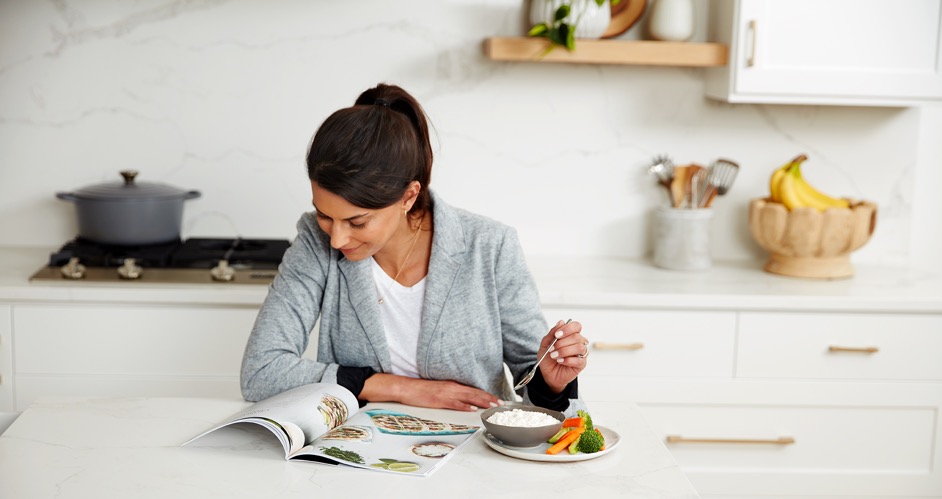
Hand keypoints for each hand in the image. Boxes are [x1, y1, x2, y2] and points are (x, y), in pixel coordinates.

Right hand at [361, 373, 499, 411]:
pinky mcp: (439, 400)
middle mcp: (452, 387)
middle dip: (488, 398)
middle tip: (501, 403)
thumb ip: (453, 392)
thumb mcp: (441, 389)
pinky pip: (454, 403)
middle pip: (474, 392)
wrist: (407, 388)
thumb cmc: (422, 390)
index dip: (486, 394)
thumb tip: (466, 400)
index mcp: (453, 384)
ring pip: (468, 397)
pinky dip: (464, 406)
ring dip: (481, 401)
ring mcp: (446, 393)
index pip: (473, 389)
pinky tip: (472, 409)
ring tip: (492, 406)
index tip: (497, 399)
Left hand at [537, 319, 588, 392]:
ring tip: (554, 356)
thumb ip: (552, 333)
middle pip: (576, 337)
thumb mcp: (545, 343)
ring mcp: (581, 353)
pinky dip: (567, 360)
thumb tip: (561, 322)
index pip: (576, 326)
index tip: (557, 335)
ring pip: (579, 347)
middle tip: (552, 349)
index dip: (567, 329)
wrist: (547, 373)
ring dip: (564, 351)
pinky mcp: (582, 364)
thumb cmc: (548, 357)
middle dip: (562, 343)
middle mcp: (579, 342)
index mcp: (571, 335)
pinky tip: (560, 361)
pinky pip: (579, 360)